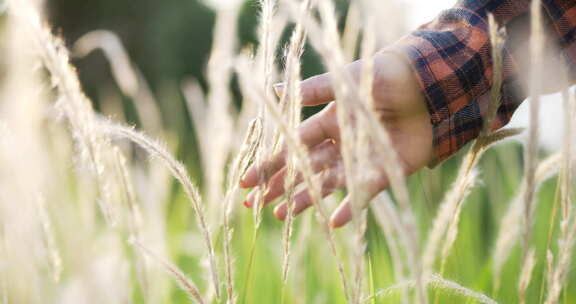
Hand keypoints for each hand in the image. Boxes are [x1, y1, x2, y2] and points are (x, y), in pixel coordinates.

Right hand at [239, 51, 433, 227]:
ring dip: (305, 199)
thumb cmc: (383, 76)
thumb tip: (272, 89)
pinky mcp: (384, 171)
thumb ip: (312, 90)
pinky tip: (333, 222)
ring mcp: (361, 160)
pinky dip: (350, 207)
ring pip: (326, 184)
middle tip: (255, 205)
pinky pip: (363, 193)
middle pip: (304, 170)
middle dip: (279, 186)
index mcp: (328, 123)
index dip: (270, 163)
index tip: (247, 181)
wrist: (428, 84)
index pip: (292, 147)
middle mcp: (341, 144)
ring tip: (281, 215)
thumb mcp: (344, 81)